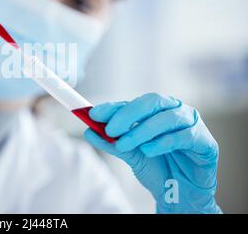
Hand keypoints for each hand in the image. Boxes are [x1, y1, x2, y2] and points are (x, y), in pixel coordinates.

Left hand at [83, 93, 221, 212]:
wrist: (180, 194)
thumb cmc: (158, 168)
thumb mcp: (130, 154)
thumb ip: (112, 142)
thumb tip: (90, 131)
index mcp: (155, 111)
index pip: (132, 103)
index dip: (113, 107)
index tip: (93, 114)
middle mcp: (174, 111)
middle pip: (151, 102)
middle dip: (127, 114)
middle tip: (110, 129)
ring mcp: (191, 124)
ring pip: (166, 118)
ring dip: (142, 131)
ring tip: (124, 144)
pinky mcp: (205, 141)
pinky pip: (183, 136)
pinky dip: (162, 142)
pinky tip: (148, 150)